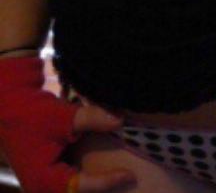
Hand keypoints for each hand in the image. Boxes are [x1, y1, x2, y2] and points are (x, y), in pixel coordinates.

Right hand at [0, 55, 135, 192]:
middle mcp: (42, 188)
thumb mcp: (63, 116)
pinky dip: (86, 177)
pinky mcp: (47, 175)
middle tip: (128, 181)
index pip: (83, 187)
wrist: (11, 106)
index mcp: (44, 181)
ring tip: (120, 180)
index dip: (108, 182)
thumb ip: (92, 118)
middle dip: (101, 189)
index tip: (129, 175)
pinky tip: (104, 170)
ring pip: (75, 190)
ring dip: (93, 184)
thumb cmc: (33, 114)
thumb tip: (120, 120)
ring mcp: (43, 184)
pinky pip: (70, 182)